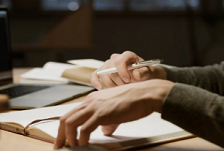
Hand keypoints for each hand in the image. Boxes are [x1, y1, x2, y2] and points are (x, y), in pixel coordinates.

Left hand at [53, 79, 173, 148]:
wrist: (146, 94)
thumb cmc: (136, 100)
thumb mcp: (117, 109)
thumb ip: (109, 121)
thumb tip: (105, 131)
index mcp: (93, 99)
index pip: (72, 113)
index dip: (64, 128)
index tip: (63, 140)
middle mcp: (91, 101)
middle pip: (65, 118)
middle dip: (59, 136)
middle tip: (59, 147)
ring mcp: (95, 106)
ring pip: (69, 123)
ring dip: (68, 139)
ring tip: (72, 148)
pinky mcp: (101, 114)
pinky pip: (83, 130)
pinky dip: (80, 140)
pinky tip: (84, 146)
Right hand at [91, 51, 165, 89]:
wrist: (141, 75)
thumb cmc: (144, 72)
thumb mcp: (147, 72)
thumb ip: (143, 73)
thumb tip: (135, 74)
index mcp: (127, 55)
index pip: (119, 61)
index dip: (122, 72)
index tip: (128, 80)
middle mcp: (116, 58)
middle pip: (111, 70)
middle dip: (118, 81)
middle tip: (126, 86)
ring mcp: (108, 64)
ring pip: (103, 74)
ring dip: (111, 84)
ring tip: (120, 88)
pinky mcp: (103, 71)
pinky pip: (95, 75)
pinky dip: (96, 82)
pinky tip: (101, 88)